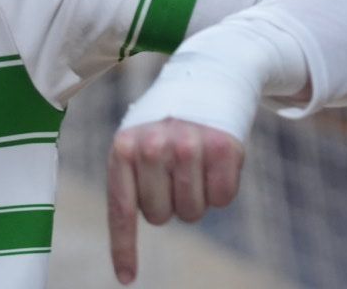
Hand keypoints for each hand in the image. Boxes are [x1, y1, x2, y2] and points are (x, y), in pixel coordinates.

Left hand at [106, 118, 244, 284]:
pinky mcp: (224, 147)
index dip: (124, 247)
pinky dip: (221, 188)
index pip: (122, 208)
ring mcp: (189, 146)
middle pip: (161, 217)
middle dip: (168, 202)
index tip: (127, 278)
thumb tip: (127, 255)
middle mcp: (153, 146)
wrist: (207, 79)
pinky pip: (223, 199)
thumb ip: (129, 180)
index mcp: (124, 146)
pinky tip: (216, 161)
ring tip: (193, 163)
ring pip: (193, 212)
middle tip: (173, 171)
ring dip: (195, 196)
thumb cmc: (164, 125)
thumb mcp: (135, 141)